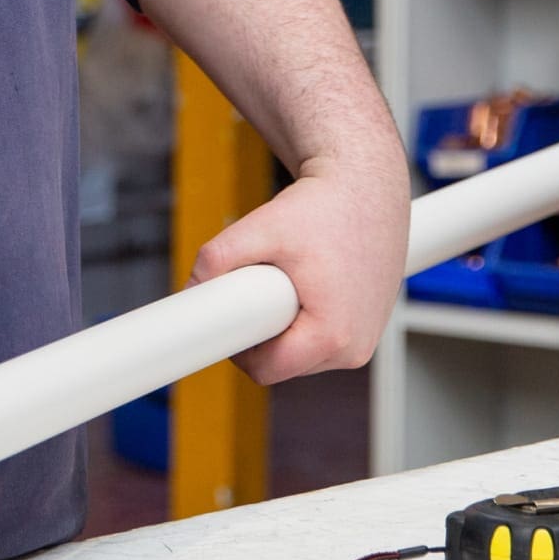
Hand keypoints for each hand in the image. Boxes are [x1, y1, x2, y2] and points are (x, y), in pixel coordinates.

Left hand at [187, 147, 408, 384]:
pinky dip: (305, 319)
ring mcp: (365, 342)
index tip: (225, 320)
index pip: (266, 370)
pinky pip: (321, 341)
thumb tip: (190, 287)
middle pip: (283, 366)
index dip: (237, 347)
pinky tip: (308, 285)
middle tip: (256, 289)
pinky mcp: (368, 330)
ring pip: (302, 356)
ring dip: (284, 327)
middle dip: (261, 333)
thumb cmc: (324, 208)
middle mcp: (354, 349)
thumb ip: (218, 257)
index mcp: (332, 335)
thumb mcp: (262, 227)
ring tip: (288, 281)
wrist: (366, 189)